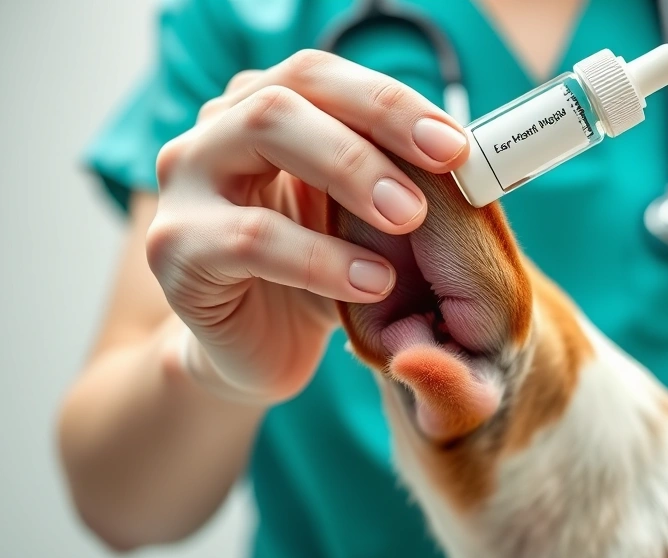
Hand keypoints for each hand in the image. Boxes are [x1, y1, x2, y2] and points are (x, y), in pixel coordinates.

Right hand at [147, 50, 469, 403]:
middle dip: (372, 131)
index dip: (391, 102)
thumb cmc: (318, 272)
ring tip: (409, 219)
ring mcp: (184, 182)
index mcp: (261, 108)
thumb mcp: (364, 218)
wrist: (257, 348)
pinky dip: (321, 258)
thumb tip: (470, 155)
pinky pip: (249, 237)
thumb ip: (398, 178)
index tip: (456, 145)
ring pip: (260, 136)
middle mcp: (215, 130)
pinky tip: (373, 281)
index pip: (321, 76)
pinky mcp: (174, 245)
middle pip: (287, 92)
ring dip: (348, 171)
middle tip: (435, 176)